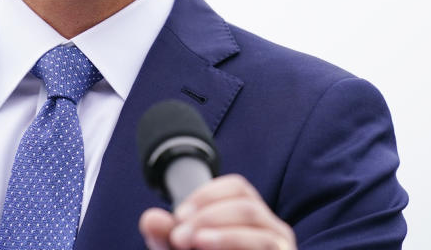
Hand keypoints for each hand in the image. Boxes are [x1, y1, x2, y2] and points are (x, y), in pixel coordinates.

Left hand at [138, 174, 295, 249]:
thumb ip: (165, 239)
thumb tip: (150, 219)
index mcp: (250, 218)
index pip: (237, 187)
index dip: (207, 195)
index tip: (178, 215)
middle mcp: (272, 230)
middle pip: (246, 205)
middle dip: (208, 215)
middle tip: (179, 236)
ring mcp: (280, 249)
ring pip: (259, 230)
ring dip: (221, 232)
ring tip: (193, 242)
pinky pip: (267, 249)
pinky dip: (232, 243)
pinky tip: (206, 246)